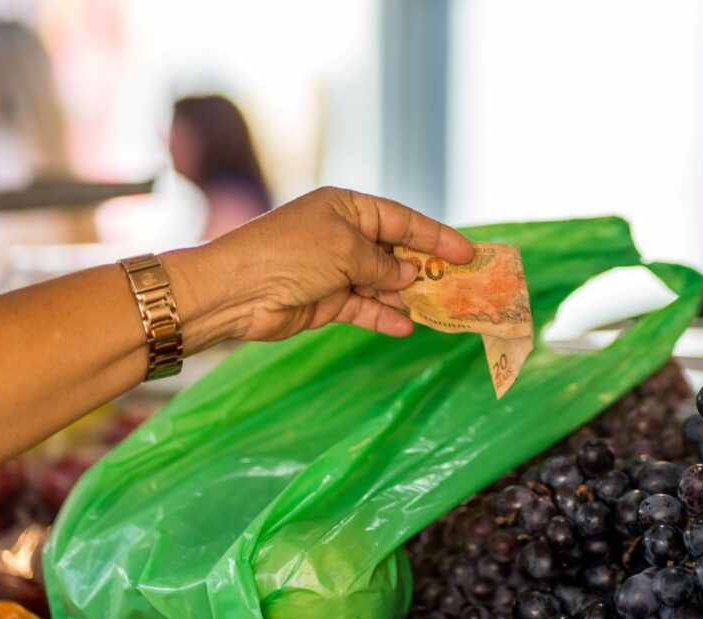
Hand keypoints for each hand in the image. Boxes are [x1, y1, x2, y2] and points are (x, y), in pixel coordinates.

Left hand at [167, 187, 473, 349]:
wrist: (236, 291)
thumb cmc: (288, 254)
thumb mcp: (344, 250)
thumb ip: (382, 265)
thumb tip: (408, 277)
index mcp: (346, 207)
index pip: (401, 219)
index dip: (436, 236)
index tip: (467, 253)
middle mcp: (342, 235)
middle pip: (394, 253)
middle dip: (425, 270)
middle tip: (460, 286)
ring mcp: (334, 270)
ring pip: (382, 284)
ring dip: (407, 297)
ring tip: (439, 310)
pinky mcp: (325, 301)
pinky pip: (363, 307)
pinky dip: (383, 316)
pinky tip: (406, 326)